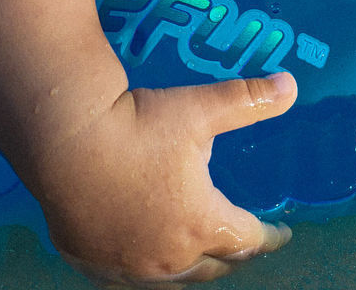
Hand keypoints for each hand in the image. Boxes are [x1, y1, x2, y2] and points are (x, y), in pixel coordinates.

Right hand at [39, 72, 297, 285]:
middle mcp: (167, 256)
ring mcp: (127, 265)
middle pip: (212, 266)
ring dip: (192, 268)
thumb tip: (291, 86)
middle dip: (233, 256)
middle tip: (245, 246)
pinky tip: (143, 258)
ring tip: (201, 257)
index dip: (269, 236)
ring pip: (171, 279)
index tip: (282, 234)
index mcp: (200, 222)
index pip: (247, 240)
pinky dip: (146, 270)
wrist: (64, 139)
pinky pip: (128, 277)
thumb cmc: (138, 125)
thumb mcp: (201, 107)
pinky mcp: (91, 261)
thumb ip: (248, 99)